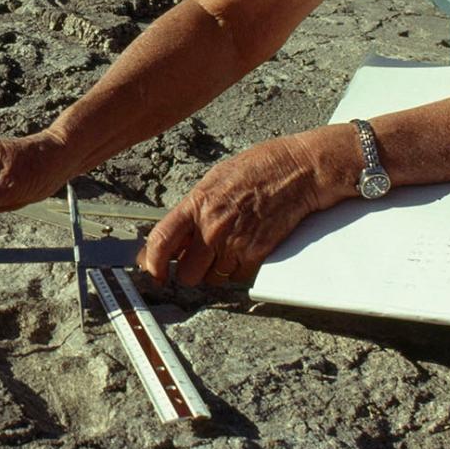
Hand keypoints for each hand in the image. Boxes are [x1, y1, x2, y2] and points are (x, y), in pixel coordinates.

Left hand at [141, 131, 347, 286]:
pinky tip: (246, 249)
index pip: (161, 242)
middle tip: (200, 260)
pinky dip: (240, 270)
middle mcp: (212, 226)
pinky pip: (238, 277)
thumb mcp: (215, 180)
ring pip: (213, 279)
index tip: (155, 272)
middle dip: (191, 271)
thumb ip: (193, 209)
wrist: (297, 171)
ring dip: (217, 271)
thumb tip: (176, 234)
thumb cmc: (259, 168)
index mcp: (196, 204)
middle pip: (187, 273)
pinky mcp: (257, 253)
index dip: (152, 264)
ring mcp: (235, 242)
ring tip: (228, 248)